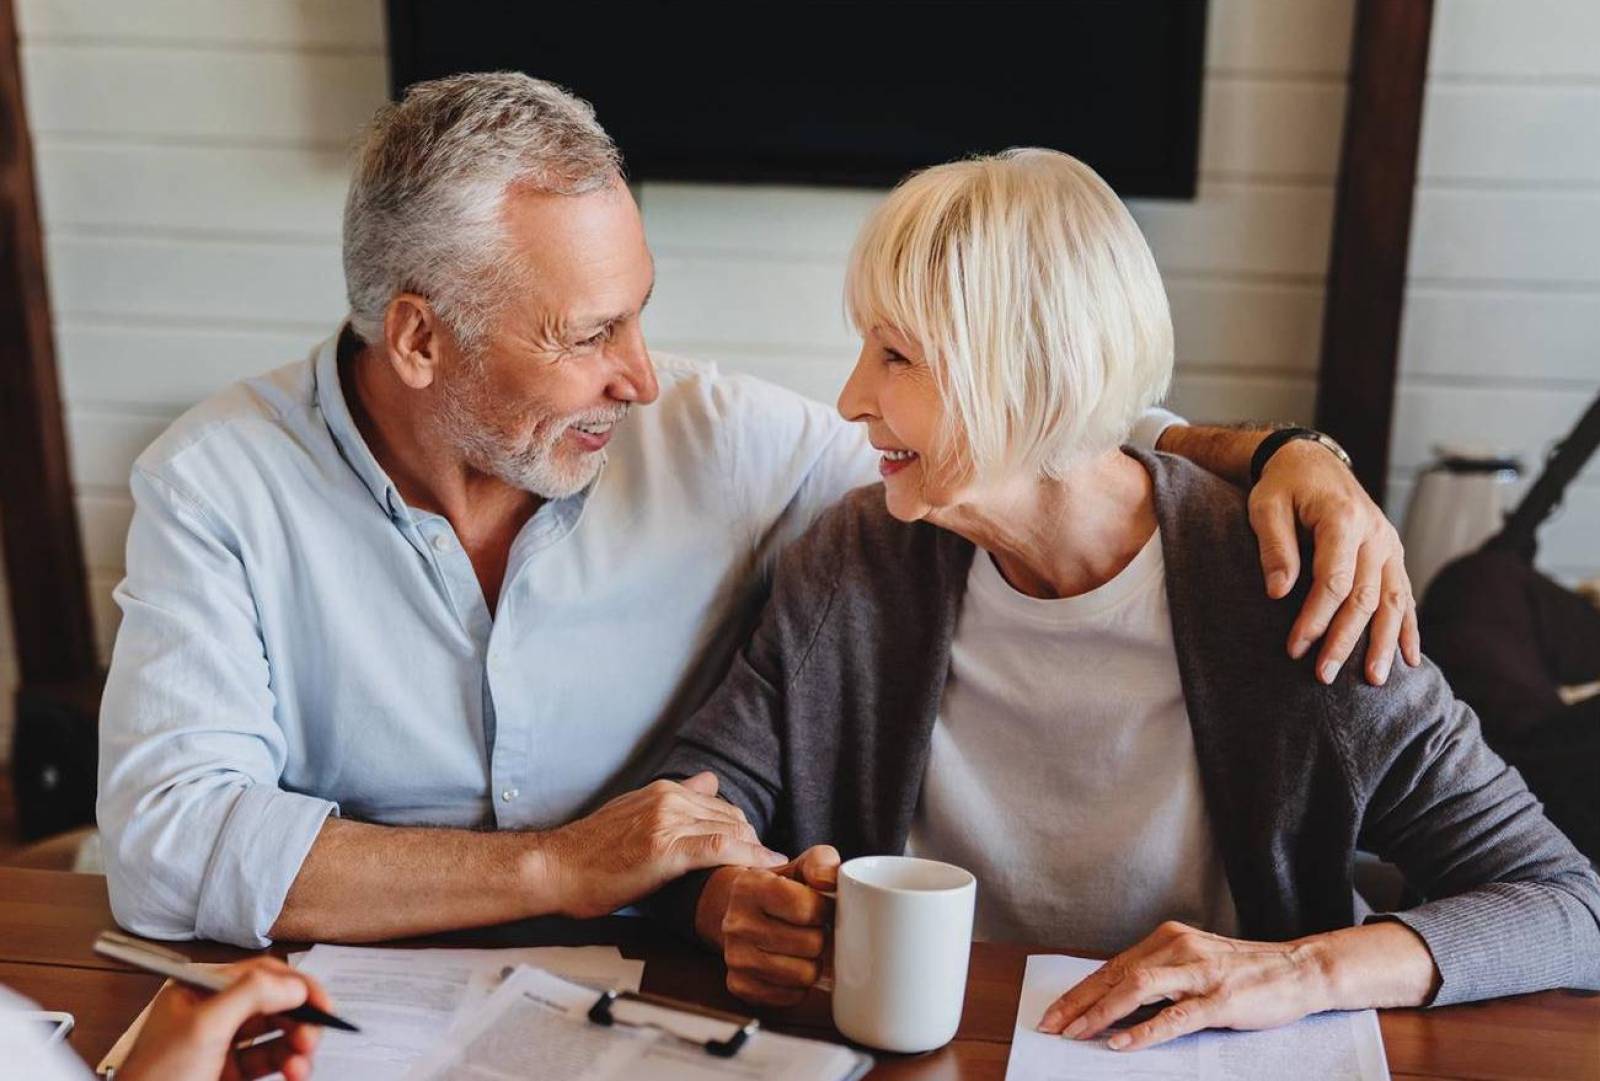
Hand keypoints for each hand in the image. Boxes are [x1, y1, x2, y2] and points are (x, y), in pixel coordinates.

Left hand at [117, 958, 329, 1080]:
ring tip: (301, 1064)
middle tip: (312, 1038)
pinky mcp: (229, 1073)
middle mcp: (213, 1013)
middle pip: (274, 1004)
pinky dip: (288, 1065)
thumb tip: (292, 984)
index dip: (295, 985)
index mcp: (200, 990)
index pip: (260, 973)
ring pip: (276, 1035)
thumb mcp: (202, 1029)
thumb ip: (249, 996)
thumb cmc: (154, 1080)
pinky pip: (269, 1061)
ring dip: (297, 1047)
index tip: (321, 1003)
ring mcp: (222, 1045)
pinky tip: (294, 1073)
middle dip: (299, 1020)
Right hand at [541, 772, 786, 918]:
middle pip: (733, 817)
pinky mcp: (666, 850)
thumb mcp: (633, 812)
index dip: (743, 829)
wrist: (556, 869)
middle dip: (755, 842)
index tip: (756, 850)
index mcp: (662, 790)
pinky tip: (769, 867)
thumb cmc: (590, 851)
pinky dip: (751, 857)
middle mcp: (668, 800)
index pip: (720, 805)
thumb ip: (674, 798)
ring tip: (776, 873)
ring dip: (758, 851)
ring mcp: (667, 823)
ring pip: (732, 830)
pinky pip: (721, 848)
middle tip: (769, 867)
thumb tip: (709, 780)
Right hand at [700, 844, 838, 1006]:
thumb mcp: (800, 866)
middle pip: (811, 944)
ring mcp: (735, 958)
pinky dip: (799, 984)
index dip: (824, 909)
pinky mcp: (740, 986)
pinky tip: (792, 964)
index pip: (806, 908)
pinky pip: (791, 996)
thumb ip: (821, 862)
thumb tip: (829, 880)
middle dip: (821, 936)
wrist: (740, 911)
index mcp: (749, 887)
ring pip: (804, 974)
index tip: (820, 906)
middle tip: (813, 928)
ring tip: (804, 947)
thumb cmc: (781, 889)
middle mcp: (735, 923)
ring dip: (813, 962)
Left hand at [1035, 921, 1437, 1051]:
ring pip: (1137, 989)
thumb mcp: (1194, 964)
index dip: (1080, 991)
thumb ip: (1159, 977)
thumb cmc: (1245, 972)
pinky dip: (1143, 1030)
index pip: (1112, 967)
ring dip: (1100, 1013)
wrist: (1300, 969)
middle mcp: (1178, 948)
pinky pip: (1175, 1016)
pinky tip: (1121, 1043)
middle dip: (1079, 1003)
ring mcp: (1199, 973)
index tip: (1055, 1013)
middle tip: (1052, 1027)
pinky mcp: (1220, 999)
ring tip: (1077, 1035)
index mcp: (1168, 939)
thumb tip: (1114, 1003)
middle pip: (1115, 976)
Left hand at [1249, 440, 1420, 684]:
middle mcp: (1374, 533)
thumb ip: (1274, 548)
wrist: (1311, 461)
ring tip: (1373, 680)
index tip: (1295, 648)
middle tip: (1324, 676)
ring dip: (1383, 643)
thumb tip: (1277, 593)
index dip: (1315, 618)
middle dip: (1345, 640)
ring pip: (1392, 601)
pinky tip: (1409, 658)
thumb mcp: (1265, 507)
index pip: (1333, 580)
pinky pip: (1404, 594)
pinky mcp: (1392, 553)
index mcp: (1343, 519)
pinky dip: (1408, 627)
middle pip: (1364, 597)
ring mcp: (1388, 544)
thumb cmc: (1282, 486)